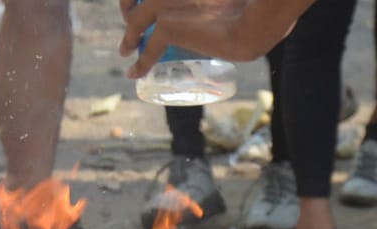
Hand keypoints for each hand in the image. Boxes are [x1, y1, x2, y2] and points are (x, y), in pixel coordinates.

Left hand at [121, 0, 312, 74]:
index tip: (142, 7)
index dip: (140, 0)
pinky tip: (135, 72)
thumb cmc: (247, 9)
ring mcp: (163, 4)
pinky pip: (146, 48)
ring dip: (128, 38)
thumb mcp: (219, 0)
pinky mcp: (166, 26)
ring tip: (126, 51)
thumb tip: (210, 12)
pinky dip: (140, 63)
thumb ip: (208, 2)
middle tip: (132, 31)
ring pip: (134, 23)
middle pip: (134, 1)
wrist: (251, 24)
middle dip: (129, 15)